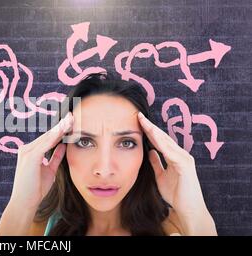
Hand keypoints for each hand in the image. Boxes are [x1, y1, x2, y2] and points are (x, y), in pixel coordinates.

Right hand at [9, 112, 73, 208]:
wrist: (25, 203)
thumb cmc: (36, 189)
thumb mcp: (49, 171)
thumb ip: (55, 158)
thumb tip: (63, 145)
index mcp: (31, 152)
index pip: (48, 138)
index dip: (60, 130)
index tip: (71, 122)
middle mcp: (27, 149)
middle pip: (48, 135)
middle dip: (61, 126)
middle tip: (72, 115)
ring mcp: (27, 152)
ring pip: (47, 137)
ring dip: (59, 128)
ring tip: (70, 119)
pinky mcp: (30, 157)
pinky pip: (45, 144)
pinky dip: (54, 137)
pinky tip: (63, 130)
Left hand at [138, 112, 214, 233]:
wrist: (188, 209)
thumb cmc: (176, 194)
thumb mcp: (161, 176)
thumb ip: (156, 163)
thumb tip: (150, 151)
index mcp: (175, 157)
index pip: (160, 141)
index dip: (149, 131)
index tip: (138, 122)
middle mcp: (181, 155)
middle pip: (163, 137)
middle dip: (150, 127)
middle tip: (139, 116)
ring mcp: (184, 159)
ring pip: (167, 142)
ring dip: (155, 132)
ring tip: (144, 122)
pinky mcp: (185, 166)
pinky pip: (171, 153)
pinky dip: (162, 144)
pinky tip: (154, 137)